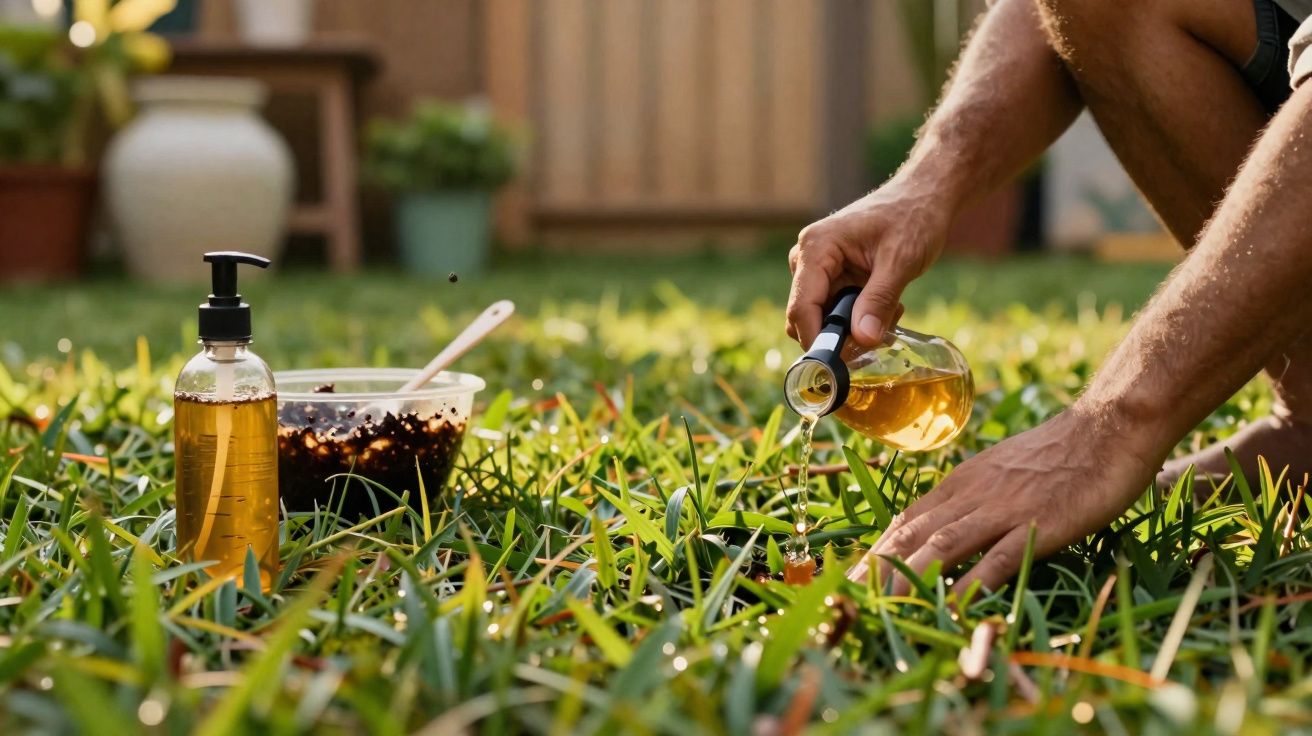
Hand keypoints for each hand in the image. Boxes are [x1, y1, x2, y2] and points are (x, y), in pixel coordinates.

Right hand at [786, 180, 952, 348]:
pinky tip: (886, 303)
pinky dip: (859, 317)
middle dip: (840, 335)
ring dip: (853, 327)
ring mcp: (817, 269)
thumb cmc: (912, 218)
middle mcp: (807, 258)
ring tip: (889, 310)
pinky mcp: (830, 276)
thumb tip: (862, 341)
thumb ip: (879, 301)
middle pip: (805, 317)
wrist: (923, 197)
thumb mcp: (900, 261)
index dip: (818, 340)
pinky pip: (835, 311)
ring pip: (822, 319)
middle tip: (879, 332)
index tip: (843, 364)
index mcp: (816, 248)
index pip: (801, 307)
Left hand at [846, 408, 1159, 593]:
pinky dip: (971, 584)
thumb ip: (975, 497)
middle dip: (878, 570)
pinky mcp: (1039, 524)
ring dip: (909, 578)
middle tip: (849, 599)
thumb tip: (950, 527)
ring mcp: (1003, 510)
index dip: (877, 551)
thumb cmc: (1060, 452)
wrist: (1107, 426)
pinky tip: (952, 608)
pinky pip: (998, 558)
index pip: (906, 520)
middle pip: (912, 535)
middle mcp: (971, 495)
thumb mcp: (1002, 471)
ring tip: (882, 606)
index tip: (852, 579)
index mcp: (961, 483)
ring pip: (943, 546)